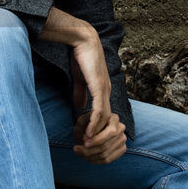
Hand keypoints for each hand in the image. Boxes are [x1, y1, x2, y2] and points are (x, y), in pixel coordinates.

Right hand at [42, 7, 126, 163]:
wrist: (83, 39)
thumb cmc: (81, 56)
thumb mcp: (80, 79)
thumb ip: (81, 93)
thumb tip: (79, 107)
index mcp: (103, 89)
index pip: (104, 114)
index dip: (98, 128)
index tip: (89, 139)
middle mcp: (107, 91)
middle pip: (107, 120)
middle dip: (99, 135)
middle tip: (91, 148)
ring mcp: (104, 89)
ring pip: (104, 118)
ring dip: (96, 133)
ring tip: (88, 145)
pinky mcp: (98, 86)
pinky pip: (98, 109)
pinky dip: (94, 123)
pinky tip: (89, 133)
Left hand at [74, 108, 127, 163]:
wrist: (95, 127)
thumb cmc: (88, 122)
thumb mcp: (84, 120)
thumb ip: (85, 127)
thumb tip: (86, 139)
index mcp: (114, 119)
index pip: (110, 132)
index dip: (96, 139)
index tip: (83, 141)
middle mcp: (121, 129)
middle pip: (106, 145)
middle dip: (89, 150)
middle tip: (76, 149)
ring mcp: (122, 140)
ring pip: (105, 154)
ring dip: (90, 156)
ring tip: (79, 153)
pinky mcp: (121, 149)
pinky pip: (107, 160)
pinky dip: (95, 160)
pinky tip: (86, 157)